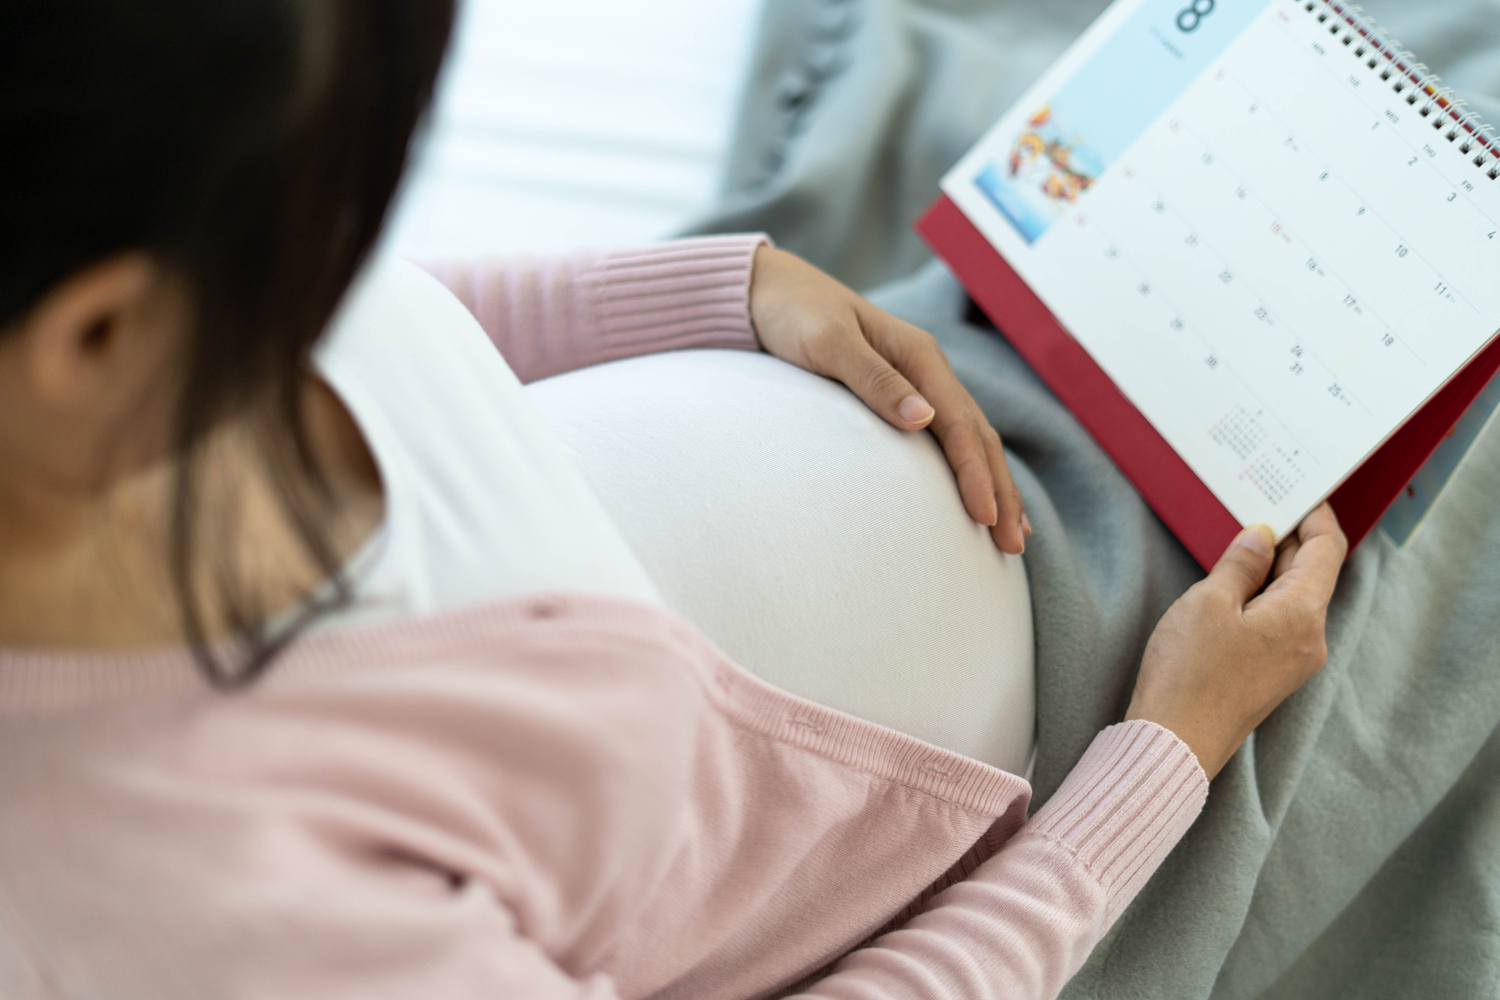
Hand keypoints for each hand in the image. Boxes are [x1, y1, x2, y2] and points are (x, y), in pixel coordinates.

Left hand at [748, 245, 1029, 553]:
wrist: (770, 292)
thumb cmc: (795, 315)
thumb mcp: (828, 342)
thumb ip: (873, 378)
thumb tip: (924, 417)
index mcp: (919, 356)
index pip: (959, 424)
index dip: (975, 472)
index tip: (984, 517)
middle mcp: (928, 370)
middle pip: (979, 437)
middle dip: (1000, 491)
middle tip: (1013, 545)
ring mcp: (919, 384)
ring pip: (972, 441)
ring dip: (995, 487)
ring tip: (1013, 535)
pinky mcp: (903, 398)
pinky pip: (950, 439)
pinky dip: (972, 472)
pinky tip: (981, 500)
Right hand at [1125, 503, 1347, 778]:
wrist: (1175, 743)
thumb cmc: (1189, 673)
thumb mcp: (1208, 602)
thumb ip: (1241, 564)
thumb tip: (1262, 537)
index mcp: (1302, 614)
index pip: (1326, 552)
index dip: (1317, 518)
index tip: (1301, 494)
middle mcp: (1310, 639)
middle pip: (1313, 575)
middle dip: (1291, 542)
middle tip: (1263, 510)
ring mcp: (1294, 661)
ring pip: (1295, 600)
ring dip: (1273, 570)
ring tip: (1243, 545)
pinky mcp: (1272, 676)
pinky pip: (1280, 623)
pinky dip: (1264, 597)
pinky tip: (1235, 588)